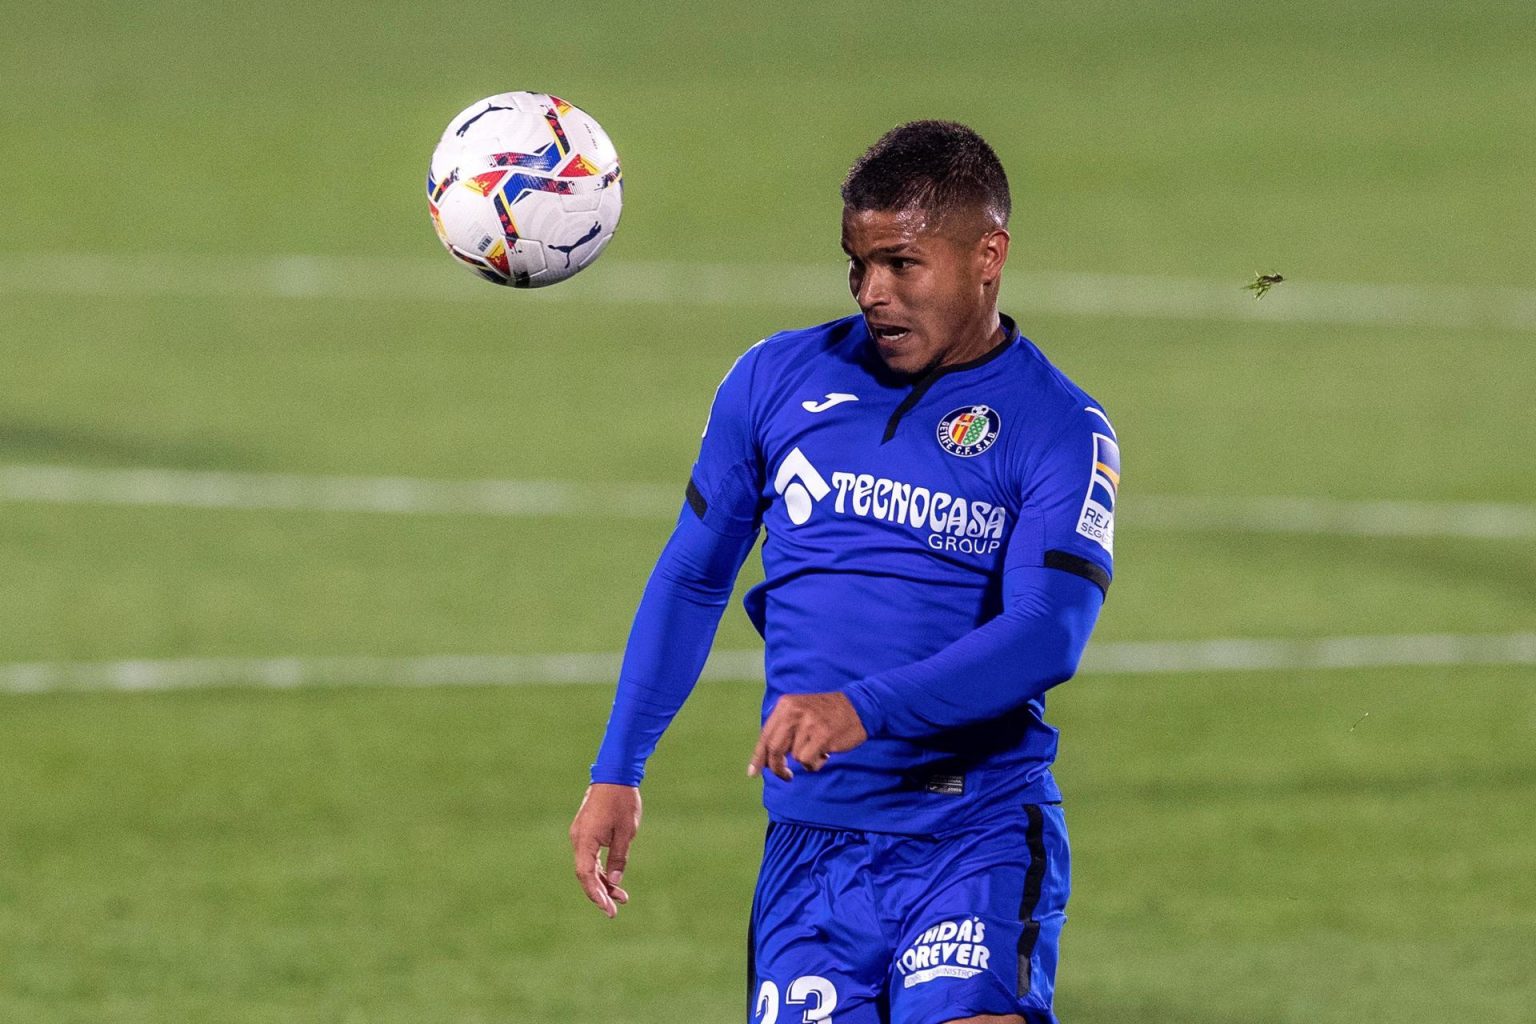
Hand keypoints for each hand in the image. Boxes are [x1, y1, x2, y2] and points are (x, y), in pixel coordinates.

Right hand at [569, 783, 641, 918]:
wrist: (614, 774)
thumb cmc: (622, 802)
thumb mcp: (625, 833)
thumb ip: (618, 859)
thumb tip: (614, 882)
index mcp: (585, 840)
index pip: (585, 875)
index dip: (596, 894)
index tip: (608, 908)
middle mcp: (578, 839)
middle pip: (585, 874)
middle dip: (599, 893)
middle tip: (614, 911)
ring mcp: (580, 835)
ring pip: (588, 866)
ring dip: (602, 882)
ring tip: (621, 897)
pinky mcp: (586, 832)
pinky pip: (590, 856)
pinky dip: (600, 869)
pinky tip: (613, 880)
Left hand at [748, 692, 867, 781]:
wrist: (859, 707)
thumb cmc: (826, 715)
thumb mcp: (801, 711)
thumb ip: (783, 729)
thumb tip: (765, 759)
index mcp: (785, 705)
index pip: (765, 735)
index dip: (758, 757)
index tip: (753, 773)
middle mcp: (793, 712)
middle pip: (774, 749)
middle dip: (777, 767)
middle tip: (786, 776)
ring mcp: (808, 723)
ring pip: (794, 757)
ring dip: (806, 760)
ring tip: (819, 749)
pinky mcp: (821, 735)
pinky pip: (807, 761)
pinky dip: (815, 763)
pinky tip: (825, 753)